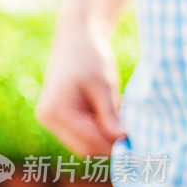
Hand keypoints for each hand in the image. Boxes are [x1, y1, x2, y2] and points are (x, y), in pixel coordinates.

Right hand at [36, 20, 125, 156]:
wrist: (75, 38)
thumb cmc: (89, 57)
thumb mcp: (103, 86)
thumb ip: (110, 116)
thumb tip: (123, 142)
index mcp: (56, 111)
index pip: (88, 141)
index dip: (114, 146)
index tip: (138, 144)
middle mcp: (47, 119)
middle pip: (83, 148)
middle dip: (109, 145)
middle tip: (135, 137)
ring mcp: (50, 120)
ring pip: (82, 144)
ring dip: (104, 139)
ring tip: (122, 121)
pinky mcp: (56, 118)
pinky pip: (80, 135)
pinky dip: (98, 131)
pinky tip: (111, 116)